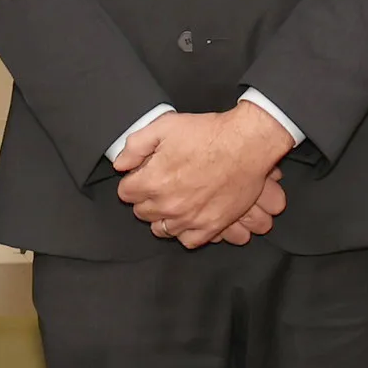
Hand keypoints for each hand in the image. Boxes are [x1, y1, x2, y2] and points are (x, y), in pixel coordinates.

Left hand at [115, 106, 295, 247]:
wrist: (246, 144)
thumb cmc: (208, 133)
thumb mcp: (165, 126)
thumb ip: (135, 145)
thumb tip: (121, 164)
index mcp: (153, 181)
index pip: (125, 192)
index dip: (133, 181)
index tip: (143, 175)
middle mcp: (168, 204)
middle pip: (141, 212)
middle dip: (146, 198)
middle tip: (160, 185)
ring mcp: (190, 218)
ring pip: (161, 229)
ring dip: (163, 216)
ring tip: (174, 202)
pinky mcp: (211, 225)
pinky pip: (187, 241)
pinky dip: (184, 232)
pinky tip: (188, 218)